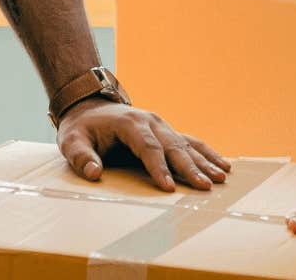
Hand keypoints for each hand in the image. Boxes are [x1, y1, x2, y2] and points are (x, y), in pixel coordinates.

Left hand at [55, 99, 232, 191]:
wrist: (89, 107)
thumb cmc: (81, 129)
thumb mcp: (71, 141)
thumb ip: (81, 158)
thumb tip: (94, 173)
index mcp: (129, 123)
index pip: (148, 147)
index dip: (159, 168)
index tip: (169, 187)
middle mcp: (151, 121)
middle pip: (173, 146)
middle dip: (190, 168)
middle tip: (204, 187)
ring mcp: (161, 125)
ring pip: (187, 143)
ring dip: (205, 161)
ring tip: (222, 177)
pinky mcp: (166, 131)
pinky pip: (190, 141)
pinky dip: (207, 153)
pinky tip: (224, 165)